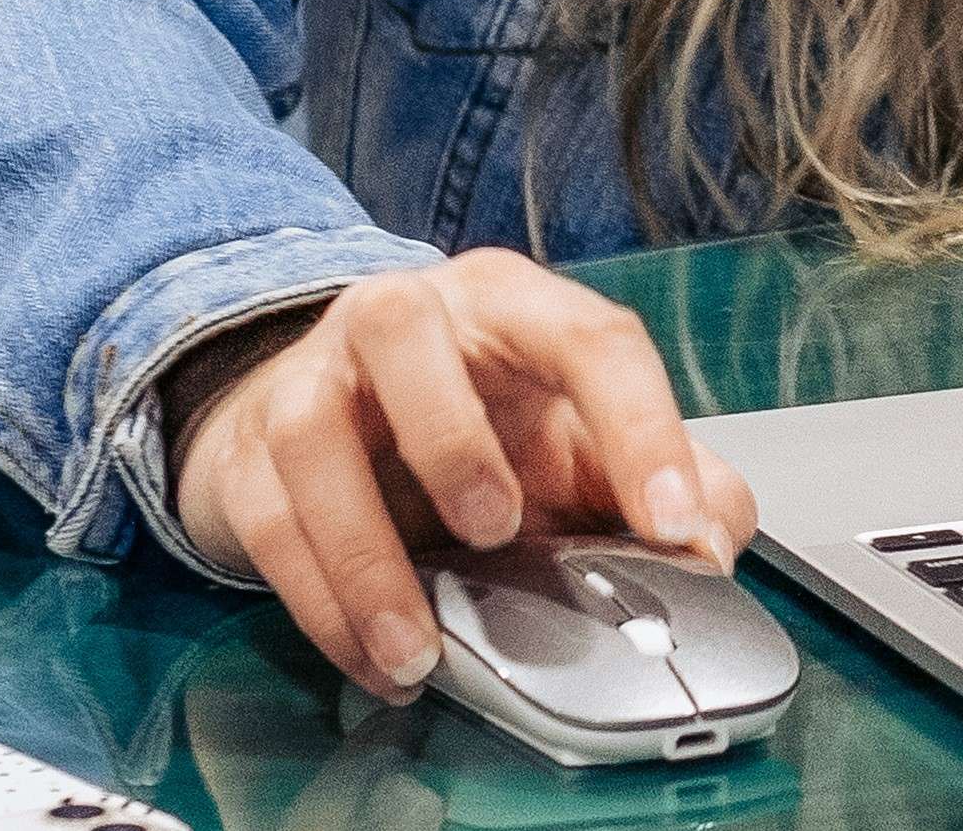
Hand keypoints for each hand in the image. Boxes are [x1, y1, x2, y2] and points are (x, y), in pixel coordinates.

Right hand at [167, 250, 761, 701]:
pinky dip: (322, 604)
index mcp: (513, 304)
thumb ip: (662, 480)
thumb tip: (711, 545)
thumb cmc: (473, 419)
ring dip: (367, 551)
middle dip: (453, 439)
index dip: (640, 426)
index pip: (590, 337)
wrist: (333, 420)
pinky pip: (272, 523)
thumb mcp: (578, 437)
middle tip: (500, 533)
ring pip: (317, 432)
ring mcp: (314, 378)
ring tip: (420, 646)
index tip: (671, 520)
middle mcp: (405, 317)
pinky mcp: (252, 454)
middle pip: (409, 331)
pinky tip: (373, 657)